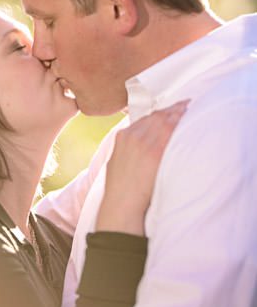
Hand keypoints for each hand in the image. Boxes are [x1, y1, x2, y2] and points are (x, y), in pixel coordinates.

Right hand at [97, 100, 187, 234]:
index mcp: (122, 136)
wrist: (121, 202)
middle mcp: (133, 136)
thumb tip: (141, 145)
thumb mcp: (117, 160)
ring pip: (164, 120)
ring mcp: (144, 143)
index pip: (144, 118)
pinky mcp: (156, 152)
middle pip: (155, 116)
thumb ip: (128, 148)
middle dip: (170, 109)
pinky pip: (171, 132)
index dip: (159, 112)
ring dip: (177, 112)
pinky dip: (179, 123)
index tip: (169, 110)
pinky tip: (187, 118)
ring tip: (188, 107)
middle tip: (184, 104)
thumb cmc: (120, 187)